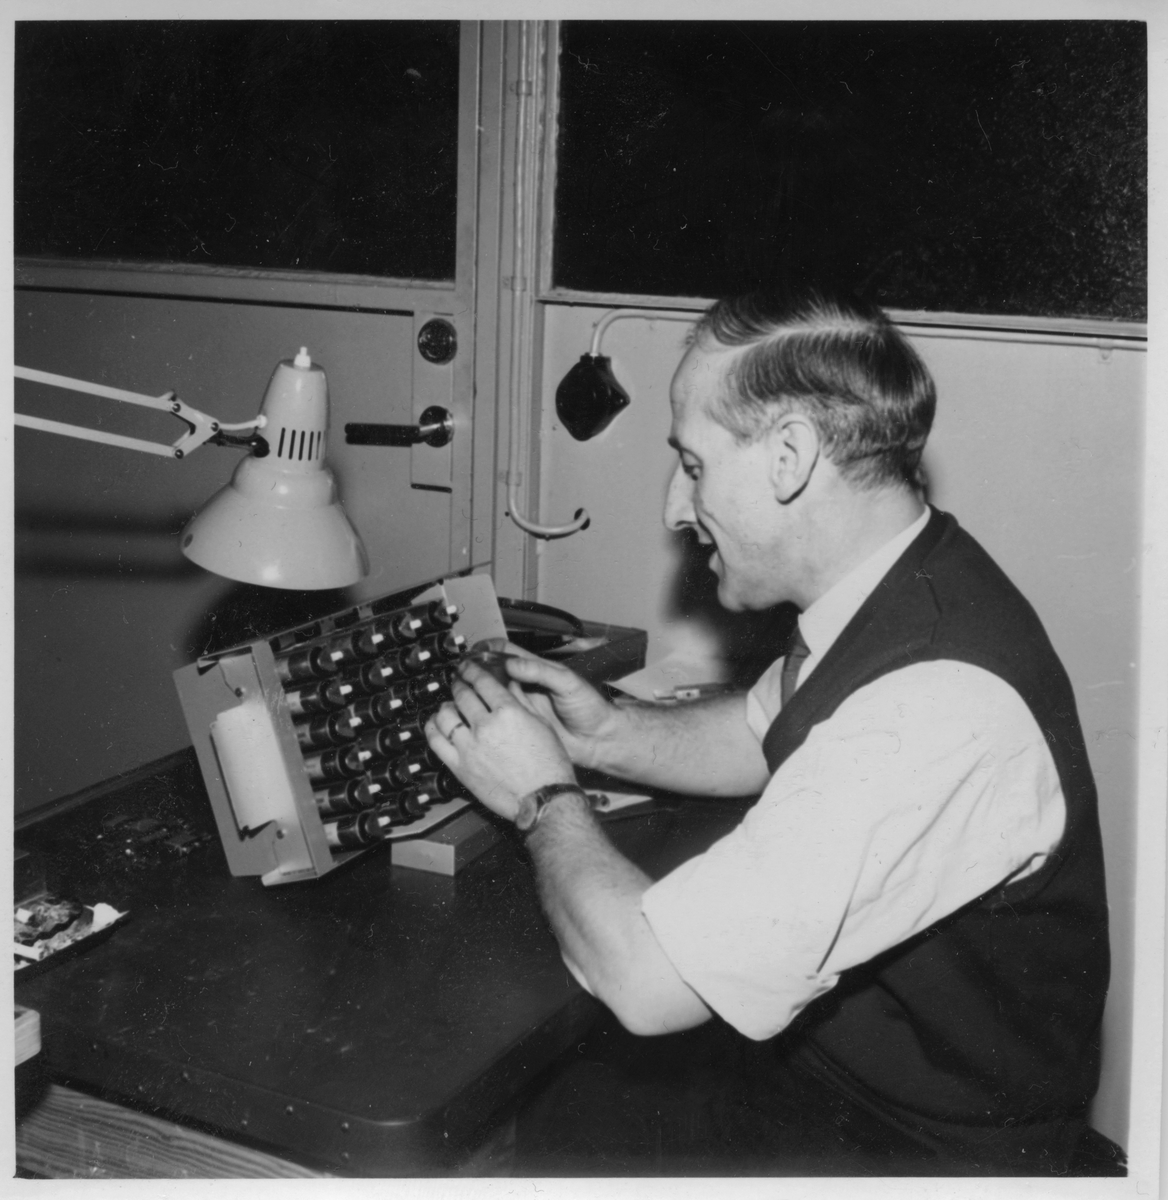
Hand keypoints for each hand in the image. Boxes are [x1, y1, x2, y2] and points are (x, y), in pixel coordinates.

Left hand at [425, 659, 574, 822]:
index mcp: (508, 712)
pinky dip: (433, 728)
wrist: (543, 798)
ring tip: (449, 705)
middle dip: (460, 684)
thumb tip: (509, 684)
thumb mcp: (541, 725)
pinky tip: (436, 724)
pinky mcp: (459, 766)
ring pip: (446, 715)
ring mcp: (469, 747)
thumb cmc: (548, 765)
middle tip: (459, 682)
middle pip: (463, 695)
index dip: (472, 671)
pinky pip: (436, 741)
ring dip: (446, 705)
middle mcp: (486, 726)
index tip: (468, 668)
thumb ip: (521, 701)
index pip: (482, 681)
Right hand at [468, 639, 621, 770]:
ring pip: (492, 695)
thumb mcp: (568, 683)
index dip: (487, 649)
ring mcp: (522, 706)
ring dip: (476, 693)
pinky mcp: (520, 725)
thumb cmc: (591, 708)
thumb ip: (542, 672)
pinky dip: (485, 715)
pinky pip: (499, 717)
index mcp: (536, 670)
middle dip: (474, 671)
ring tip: (460, 694)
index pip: (505, 652)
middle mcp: (525, 686)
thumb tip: (513, 665)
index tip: (472, 653)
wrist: (599, 740)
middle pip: (493, 672)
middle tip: (458, 675)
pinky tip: (474, 717)